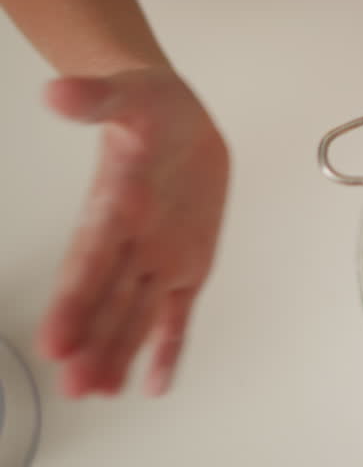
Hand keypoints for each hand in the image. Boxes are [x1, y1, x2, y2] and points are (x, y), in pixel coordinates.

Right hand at [37, 68, 228, 396]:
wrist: (178, 116)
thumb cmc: (149, 106)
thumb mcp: (129, 95)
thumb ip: (95, 100)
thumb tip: (59, 91)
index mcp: (113, 206)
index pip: (88, 260)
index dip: (73, 300)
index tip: (54, 339)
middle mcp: (130, 240)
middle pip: (108, 298)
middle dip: (93, 341)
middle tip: (75, 383)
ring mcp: (159, 256)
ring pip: (137, 313)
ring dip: (118, 352)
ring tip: (96, 391)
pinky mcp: (189, 262)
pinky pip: (177, 310)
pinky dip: (168, 346)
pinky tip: (154, 382)